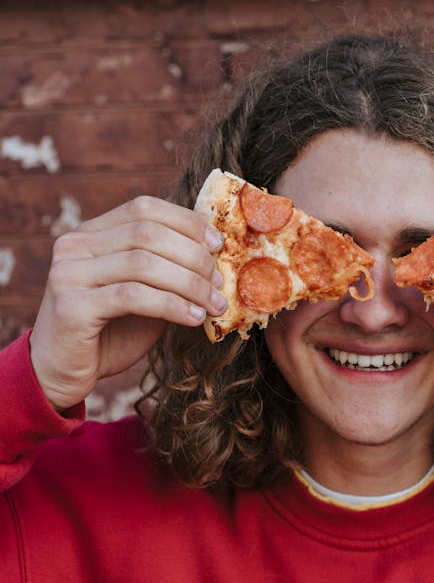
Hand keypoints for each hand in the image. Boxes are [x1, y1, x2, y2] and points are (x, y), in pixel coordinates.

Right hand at [29, 196, 225, 409]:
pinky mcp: (72, 306)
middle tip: (220, 283)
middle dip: (194, 257)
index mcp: (90, 234)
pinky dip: (172, 305)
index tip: (217, 245)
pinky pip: (134, 297)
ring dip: (190, 284)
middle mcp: (74, 246)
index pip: (143, 209)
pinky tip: (194, 318)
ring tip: (215, 305)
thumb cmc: (109, 335)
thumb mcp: (143, 296)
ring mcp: (69, 273)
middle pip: (147, 234)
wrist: (63, 373)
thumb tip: (215, 258)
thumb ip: (166, 273)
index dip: (186, 222)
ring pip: (144, 264)